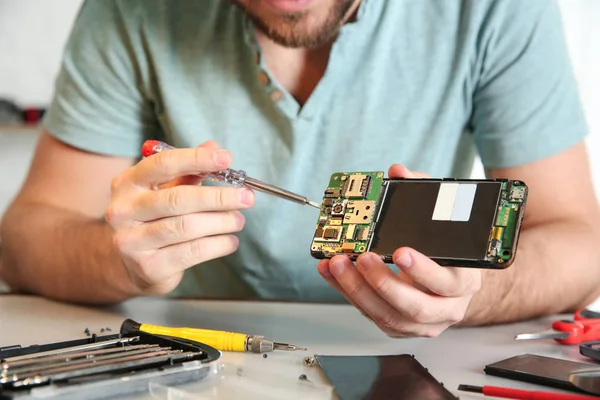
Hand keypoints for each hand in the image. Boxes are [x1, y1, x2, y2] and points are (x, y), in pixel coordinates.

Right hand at [105, 141, 254, 294]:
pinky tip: (230, 241)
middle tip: (246, 197)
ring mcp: (132, 242)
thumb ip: (188, 171)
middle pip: (179, 199)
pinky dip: (218, 245)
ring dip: (221, 222)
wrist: (132, 266)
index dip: (197, 159)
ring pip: (187, 227)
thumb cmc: (153, 220)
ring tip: (239, 220)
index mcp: (127, 183)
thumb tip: (214, 147)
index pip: (163, 164)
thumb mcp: (165, 191)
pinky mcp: (148, 267)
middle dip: (218, 197)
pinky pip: (192, 252)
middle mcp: (123, 211)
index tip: (226, 159)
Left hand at [316, 164, 481, 336]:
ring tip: (338, 264)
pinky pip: (371, 314)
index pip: (447, 281)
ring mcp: (423, 323)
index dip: (423, 270)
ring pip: (389, 316)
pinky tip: (333, 273)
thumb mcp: (444, 220)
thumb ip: (422, 193)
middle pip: (415, 305)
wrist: (452, 282)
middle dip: (382, 282)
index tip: (400, 253)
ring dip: (358, 290)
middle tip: (361, 258)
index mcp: (463, 281)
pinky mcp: (399, 327)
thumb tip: (398, 172)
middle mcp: (447, 308)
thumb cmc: (447, 251)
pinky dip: (348, 292)